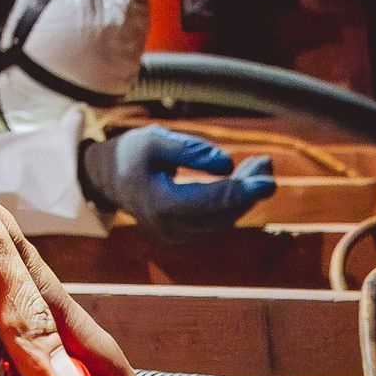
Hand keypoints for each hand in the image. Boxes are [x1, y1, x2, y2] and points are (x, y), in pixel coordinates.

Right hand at [83, 127, 273, 241]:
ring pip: (223, 220)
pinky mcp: (183, 234)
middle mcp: (171, 228)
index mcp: (161, 205)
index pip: (212, 203)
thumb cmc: (131, 153)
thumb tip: (227, 164)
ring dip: (244, 196)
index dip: (243, 191)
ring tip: (260, 167)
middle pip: (222, 214)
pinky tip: (243, 181)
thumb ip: (190, 150)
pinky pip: (216, 221)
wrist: (107, 178)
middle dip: (249, 191)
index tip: (268, 179)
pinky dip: (232, 202)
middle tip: (266, 164)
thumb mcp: (155, 140)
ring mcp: (177, 235)